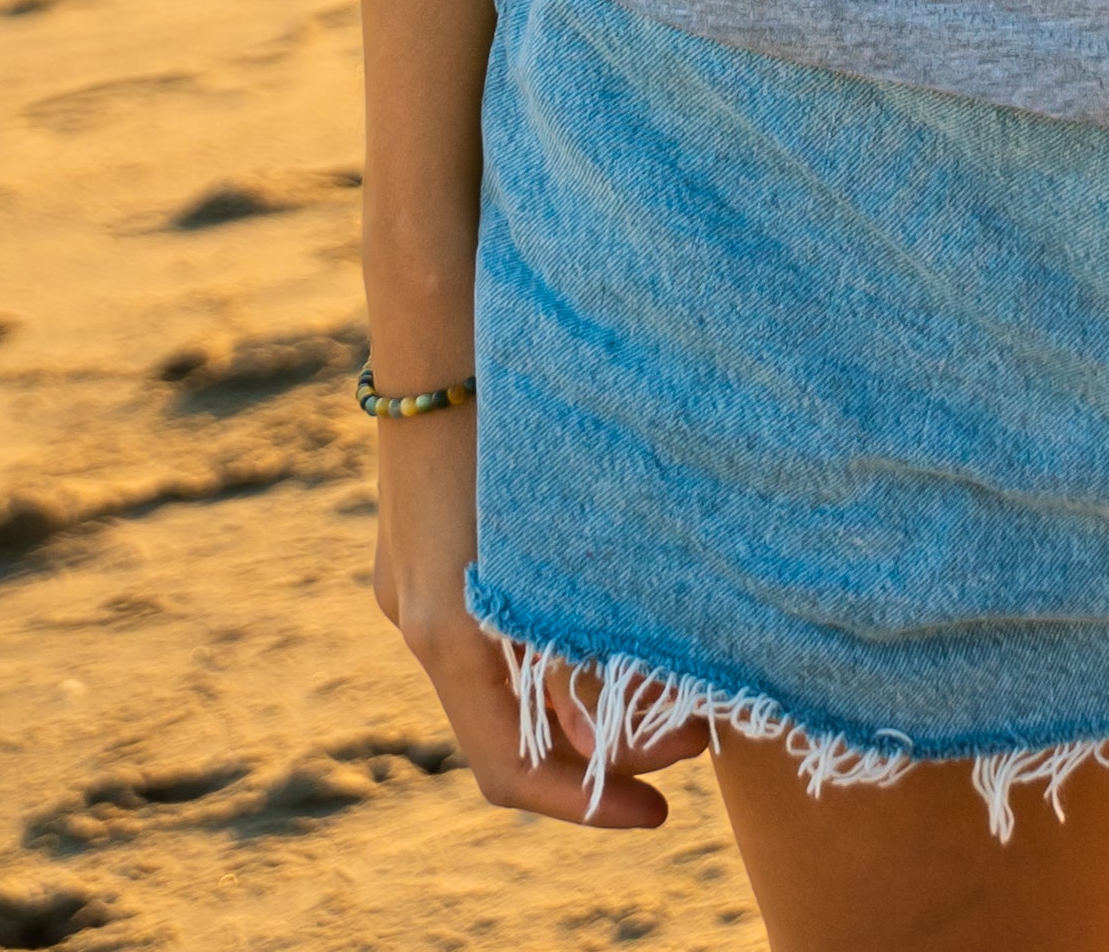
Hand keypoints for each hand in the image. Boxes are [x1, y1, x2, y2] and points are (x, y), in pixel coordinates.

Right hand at [371, 403, 699, 830]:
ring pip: (506, 671)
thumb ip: (568, 628)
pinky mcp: (427, 534)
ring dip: (584, 689)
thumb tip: (611, 732)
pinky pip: (492, 616)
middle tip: (696, 729)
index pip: (509, 769)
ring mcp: (413, 573)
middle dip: (607, 743)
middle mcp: (417, 610)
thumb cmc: (509, 396)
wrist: (441, 293)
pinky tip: (618, 605)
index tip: (661, 815)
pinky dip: (555, 637)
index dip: (584, 805)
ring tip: (673, 671)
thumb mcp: (551, 523)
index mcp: (444, 624)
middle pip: (513, 726)